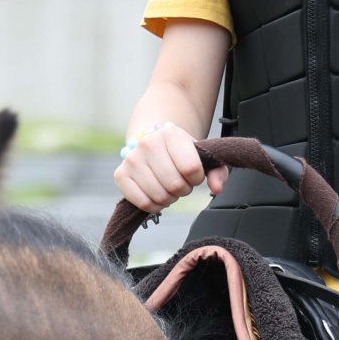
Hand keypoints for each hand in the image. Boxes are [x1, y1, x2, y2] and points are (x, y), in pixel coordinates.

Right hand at [114, 121, 228, 212]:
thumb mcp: (202, 155)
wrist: (153, 142)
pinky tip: (156, 195)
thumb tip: (217, 187)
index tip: (193, 173)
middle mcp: (147, 143)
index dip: (197, 178)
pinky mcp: (120, 175)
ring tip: (168, 187)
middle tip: (180, 182)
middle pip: (175, 184)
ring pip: (159, 195)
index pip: (191, 168)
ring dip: (169, 198)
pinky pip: (142, 202)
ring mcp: (132, 159)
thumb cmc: (180, 152)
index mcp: (170, 133)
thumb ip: (217, 171)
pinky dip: (154, 205)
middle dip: (183, 189)